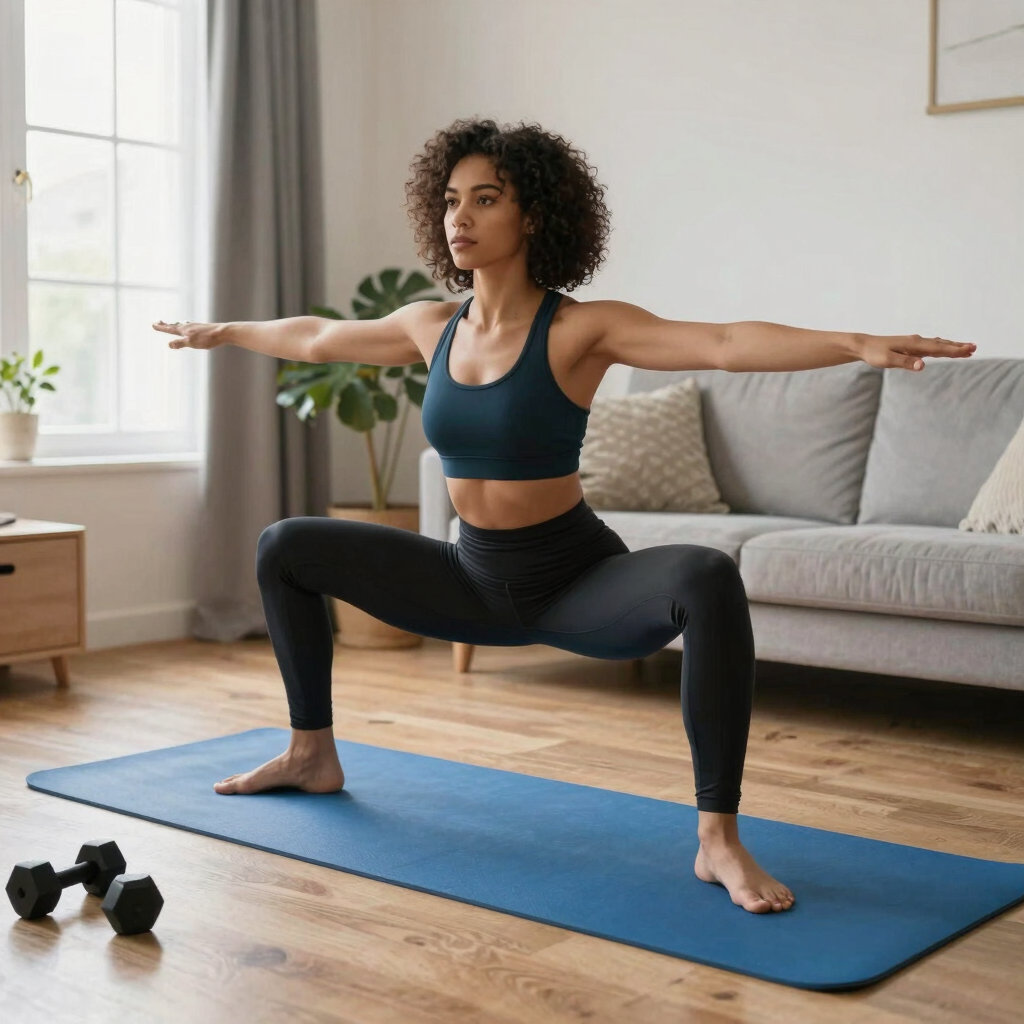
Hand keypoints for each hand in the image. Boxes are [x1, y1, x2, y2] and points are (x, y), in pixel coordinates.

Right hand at [152, 320, 225, 350]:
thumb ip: (180, 343)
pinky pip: (189, 327)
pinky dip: (183, 327)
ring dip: (174, 325)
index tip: (153, 324)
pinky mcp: (201, 328)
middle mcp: (188, 326)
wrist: (223, 332)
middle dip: (166, 325)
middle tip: (158, 322)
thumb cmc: (207, 338)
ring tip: (171, 325)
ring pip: (182, 325)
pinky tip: (188, 329)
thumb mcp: (192, 343)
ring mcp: (195, 326)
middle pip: (175, 325)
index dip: (161, 328)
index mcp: (184, 329)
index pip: (169, 329)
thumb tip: (169, 344)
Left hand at [858, 333, 975, 371]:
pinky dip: (941, 346)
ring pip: (937, 344)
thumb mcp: (887, 360)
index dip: (954, 350)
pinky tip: (945, 348)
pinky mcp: (910, 347)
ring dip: (951, 346)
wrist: (863, 346)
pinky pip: (930, 346)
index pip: (937, 348)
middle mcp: (916, 342)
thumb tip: (922, 365)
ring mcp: (914, 343)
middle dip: (957, 347)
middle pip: (941, 344)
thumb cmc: (874, 354)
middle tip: (974, 348)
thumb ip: (905, 362)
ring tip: (966, 348)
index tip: (969, 350)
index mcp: (913, 344)